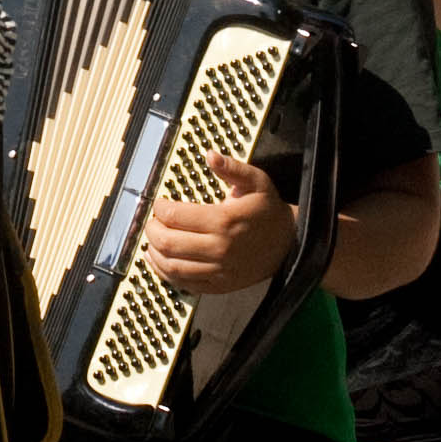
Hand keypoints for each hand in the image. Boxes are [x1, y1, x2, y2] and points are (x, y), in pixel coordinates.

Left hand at [142, 154, 295, 295]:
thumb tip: (210, 156)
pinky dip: (166, 274)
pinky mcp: (219, 285)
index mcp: (224, 220)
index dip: (160, 209)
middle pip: (168, 243)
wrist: (289, 243)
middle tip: (151, 222)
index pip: (176, 216)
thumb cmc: (268, 211)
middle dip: (152, 230)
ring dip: (154, 253)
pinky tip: (159, 261)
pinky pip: (185, 283)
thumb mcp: (256, 182)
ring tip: (152, 241)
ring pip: (172, 266)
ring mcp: (219, 270)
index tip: (158, 204)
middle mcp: (219, 248)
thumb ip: (232, 168)